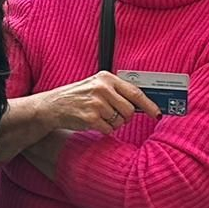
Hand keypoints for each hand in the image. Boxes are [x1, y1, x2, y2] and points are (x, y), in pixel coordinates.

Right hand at [36, 72, 159, 133]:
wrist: (51, 106)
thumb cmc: (76, 97)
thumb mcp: (95, 86)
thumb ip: (116, 91)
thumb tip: (142, 104)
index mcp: (106, 78)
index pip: (135, 92)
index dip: (149, 105)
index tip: (157, 113)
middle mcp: (102, 88)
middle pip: (129, 110)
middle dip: (124, 117)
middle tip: (114, 116)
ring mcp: (96, 103)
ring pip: (119, 121)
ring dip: (112, 123)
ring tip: (98, 116)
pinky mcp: (90, 117)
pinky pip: (109, 129)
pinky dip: (104, 129)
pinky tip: (93, 122)